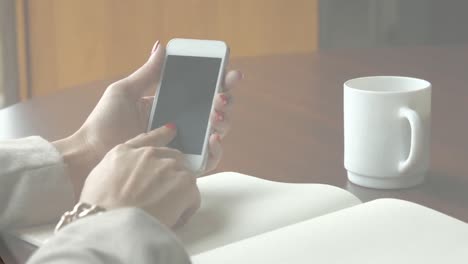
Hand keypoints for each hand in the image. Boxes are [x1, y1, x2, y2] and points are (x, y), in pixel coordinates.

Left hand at [53, 41, 242, 195]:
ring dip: (224, 121)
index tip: (228, 73)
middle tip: (221, 96)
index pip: (201, 92)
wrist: (91, 154)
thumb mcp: (125, 92)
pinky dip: (217, 149)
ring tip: (216, 113)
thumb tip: (162, 47)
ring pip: (217, 133)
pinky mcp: (182, 166)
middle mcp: (181, 125)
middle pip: (215, 111)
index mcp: (170, 105)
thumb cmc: (103, 123)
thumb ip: (147, 72)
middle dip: (226, 100)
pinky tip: (212, 137)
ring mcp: (183, 145)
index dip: (219, 82)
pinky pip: (209, 159)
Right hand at [79, 125, 200, 227]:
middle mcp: (148, 155)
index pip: (148, 138)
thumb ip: (116, 171)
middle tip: (162, 197)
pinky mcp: (184, 183)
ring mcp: (168, 167)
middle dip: (171, 175)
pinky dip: (186, 209)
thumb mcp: (96, 180)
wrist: (110, 225)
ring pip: (184, 177)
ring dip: (178, 193)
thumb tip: (125, 180)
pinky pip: (193, 196)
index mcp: (125, 152)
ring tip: (164, 212)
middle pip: (172, 158)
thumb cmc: (98, 210)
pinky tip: (173, 219)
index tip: (172, 129)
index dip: (161, 134)